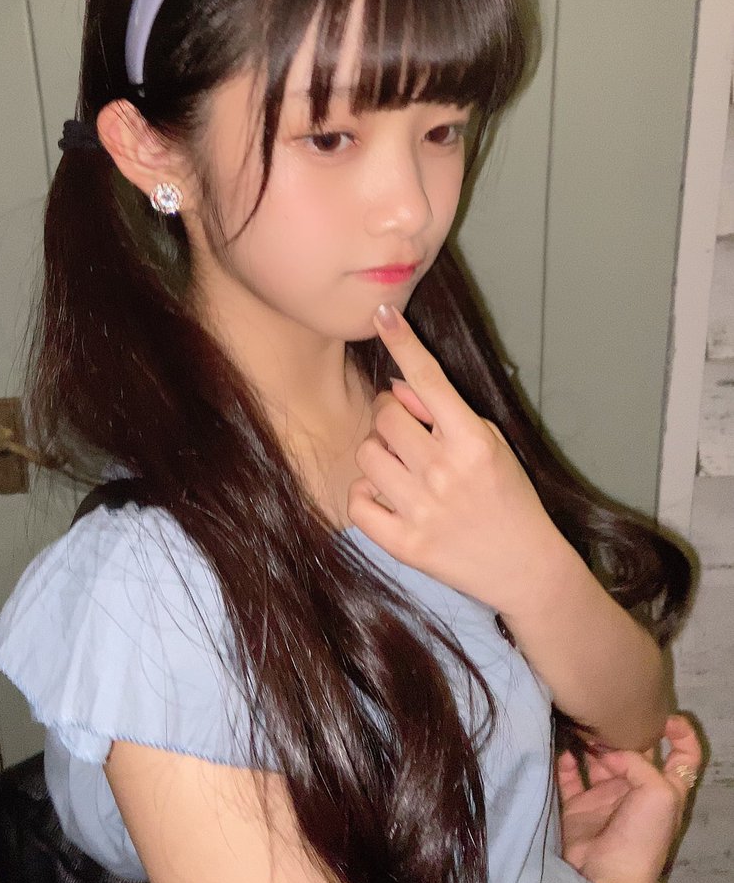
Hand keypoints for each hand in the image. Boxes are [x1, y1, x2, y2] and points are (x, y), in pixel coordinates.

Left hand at [348, 303, 561, 613]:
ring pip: (367, 455)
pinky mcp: (404, 544)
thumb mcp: (491, 444)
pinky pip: (358, 500)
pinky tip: (392, 499)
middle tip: (408, 433)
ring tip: (405, 472)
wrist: (524, 568)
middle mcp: (445, 472)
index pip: (429, 380)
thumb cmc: (507, 497)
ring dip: (379, 457)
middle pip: (385, 417)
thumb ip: (445, 414)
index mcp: (472, 441)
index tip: (381, 314)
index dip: (403, 343)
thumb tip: (397, 388)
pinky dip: (368, 495)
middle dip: (390, 417)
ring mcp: (422, 510)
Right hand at [557, 715, 701, 882]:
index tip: (663, 714)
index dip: (680, 733)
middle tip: (604, 711)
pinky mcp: (576, 807)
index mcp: (665, 790)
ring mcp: (605, 799)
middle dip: (621, 730)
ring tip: (578, 721)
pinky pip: (568, 777)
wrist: (603, 879)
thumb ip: (637, 762)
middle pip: (634, 752)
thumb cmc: (642, 837)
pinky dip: (562, 760)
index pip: (683, 756)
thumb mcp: (659, 794)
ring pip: (598, 760)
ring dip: (590, 742)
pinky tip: (559, 747)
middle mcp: (636, 791)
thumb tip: (607, 752)